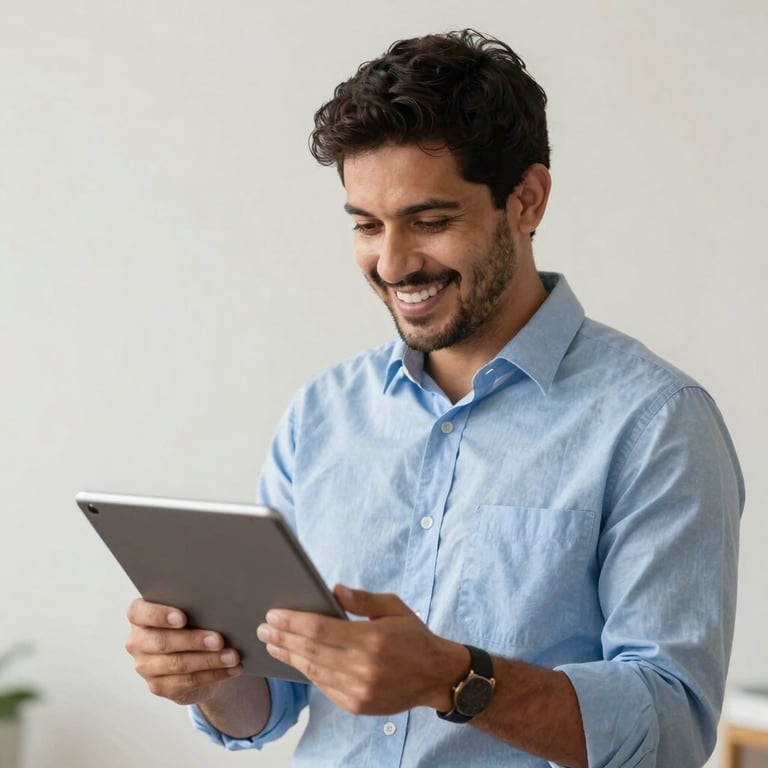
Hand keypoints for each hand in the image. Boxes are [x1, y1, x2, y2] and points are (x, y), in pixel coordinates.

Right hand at [125, 598, 242, 705]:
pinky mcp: (158, 686)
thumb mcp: (190, 611)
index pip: (139, 613)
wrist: (194, 654)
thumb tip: (218, 608)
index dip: (160, 615)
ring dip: (209, 660)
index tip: (183, 618)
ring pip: (177, 664)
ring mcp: (145, 666)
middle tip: (219, 640)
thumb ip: (194, 606)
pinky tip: (230, 669)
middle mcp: (137, 642)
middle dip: (194, 641)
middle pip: (162, 642)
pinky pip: (186, 682)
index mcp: (140, 617)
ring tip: (232, 656)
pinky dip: (213, 675)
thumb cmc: (192, 622)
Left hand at [256, 585, 468, 714]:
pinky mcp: (357, 705)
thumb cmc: (414, 636)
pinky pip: (324, 686)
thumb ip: (363, 599)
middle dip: (284, 637)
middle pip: (311, 651)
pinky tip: (296, 659)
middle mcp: (362, 668)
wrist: (436, 676)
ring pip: (313, 671)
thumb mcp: (394, 607)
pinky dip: (307, 671)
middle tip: (264, 627)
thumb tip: (333, 590)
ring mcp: (358, 690)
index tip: (274, 614)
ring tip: (272, 643)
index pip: (320, 630)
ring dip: (289, 656)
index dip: (293, 622)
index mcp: (371, 640)